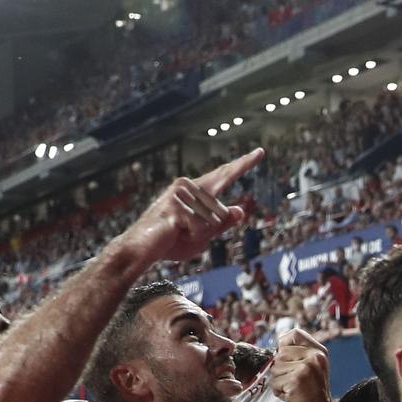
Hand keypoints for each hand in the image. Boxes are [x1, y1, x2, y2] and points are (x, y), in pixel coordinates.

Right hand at [118, 148, 263, 266]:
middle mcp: (188, 185)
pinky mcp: (177, 203)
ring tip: (180, 234)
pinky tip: (176, 233)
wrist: (140, 249)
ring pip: (213, 219)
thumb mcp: (202, 236)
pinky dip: (194, 236)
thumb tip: (241, 209)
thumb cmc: (170, 242)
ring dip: (201, 234)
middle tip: (187, 231)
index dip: (243, 164)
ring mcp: (181, 192)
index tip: (260, 152)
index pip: (224, 175)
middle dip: (210, 223)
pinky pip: (201, 226)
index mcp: (196, 191)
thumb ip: (221, 224)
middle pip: (220, 206)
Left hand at [270, 328, 330, 401]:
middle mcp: (314, 356)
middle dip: (280, 367)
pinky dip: (278, 390)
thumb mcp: (312, 365)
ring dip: (279, 380)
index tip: (287, 357)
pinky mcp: (296, 380)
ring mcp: (306, 367)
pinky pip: (275, 381)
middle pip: (280, 353)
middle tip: (293, 379)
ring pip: (275, 368)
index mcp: (318, 350)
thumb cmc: (312, 389)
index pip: (294, 334)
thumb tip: (276, 347)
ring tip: (292, 387)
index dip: (284, 344)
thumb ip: (298, 353)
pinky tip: (290, 393)